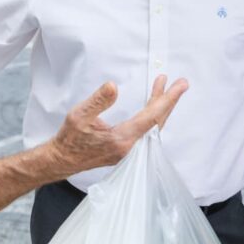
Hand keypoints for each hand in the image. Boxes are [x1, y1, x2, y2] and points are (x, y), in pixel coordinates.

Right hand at [47, 75, 187, 177]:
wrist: (62, 160)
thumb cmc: (70, 139)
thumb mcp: (79, 115)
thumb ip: (98, 101)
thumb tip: (113, 86)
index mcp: (121, 139)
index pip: (151, 117)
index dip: (167, 99)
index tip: (179, 85)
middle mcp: (130, 148)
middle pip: (157, 122)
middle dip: (169, 101)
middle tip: (180, 83)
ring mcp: (130, 151)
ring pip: (153, 127)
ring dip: (160, 107)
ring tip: (163, 87)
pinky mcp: (127, 150)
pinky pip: (147, 131)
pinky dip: (152, 115)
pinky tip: (152, 105)